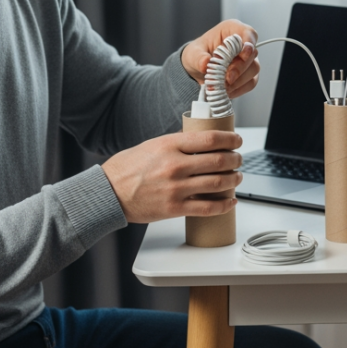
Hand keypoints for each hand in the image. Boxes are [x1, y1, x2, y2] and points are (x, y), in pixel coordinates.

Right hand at [101, 131, 243, 222]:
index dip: (231, 140)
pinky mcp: (175, 208)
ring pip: (218, 184)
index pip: (211, 139)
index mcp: (170, 146)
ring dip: (234, 180)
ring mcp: (176, 188)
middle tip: (238, 159)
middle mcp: (175, 166)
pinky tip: (230, 201)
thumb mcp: (153, 145)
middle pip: (219, 161)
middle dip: (235, 160)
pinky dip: (224, 205)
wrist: (108, 193)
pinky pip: (208, 208)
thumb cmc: (127, 168)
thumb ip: (177, 143)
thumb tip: (201, 140)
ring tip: (237, 177)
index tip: (237, 141)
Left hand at [181, 20, 260, 98]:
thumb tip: (205, 64)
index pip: (248, 33)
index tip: (242, 55)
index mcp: (232, 30)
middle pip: (252, 54)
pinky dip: (239, 89)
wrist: (196, 70)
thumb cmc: (197, 55)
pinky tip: (227, 91)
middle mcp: (243, 44)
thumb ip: (199, 58)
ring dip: (239, 80)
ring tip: (223, 86)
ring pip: (254, 69)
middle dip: (240, 67)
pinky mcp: (248, 75)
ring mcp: (248, 60)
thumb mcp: (193, 53)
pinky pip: (251, 82)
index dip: (248, 43)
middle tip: (227, 78)